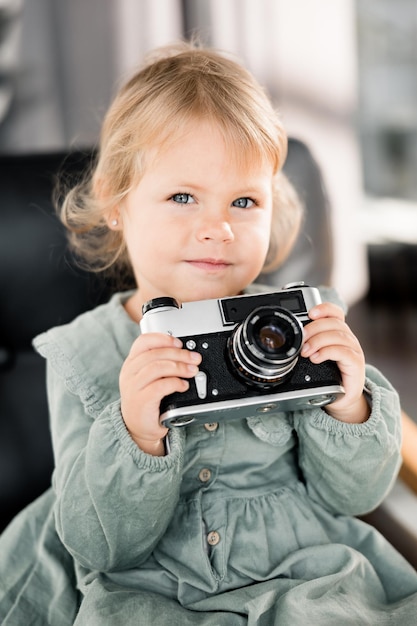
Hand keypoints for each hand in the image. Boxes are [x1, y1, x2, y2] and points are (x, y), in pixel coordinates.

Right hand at [119, 333, 201, 453]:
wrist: (137, 427)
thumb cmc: (146, 400)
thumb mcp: (149, 378)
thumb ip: (161, 363)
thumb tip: (185, 352)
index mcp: (132, 363)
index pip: (143, 341)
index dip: (163, 339)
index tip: (179, 343)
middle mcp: (130, 373)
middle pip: (154, 353)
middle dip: (179, 354)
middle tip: (194, 358)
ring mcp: (133, 387)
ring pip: (156, 367)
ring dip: (179, 367)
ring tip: (192, 371)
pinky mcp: (141, 401)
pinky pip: (159, 386)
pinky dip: (175, 383)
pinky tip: (183, 385)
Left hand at [301, 302, 369, 423]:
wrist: (341, 399)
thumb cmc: (328, 376)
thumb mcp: (315, 357)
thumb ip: (306, 345)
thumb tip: (289, 339)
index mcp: (338, 333)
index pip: (335, 313)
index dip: (324, 309)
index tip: (310, 313)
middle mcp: (348, 339)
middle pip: (334, 323)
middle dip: (314, 328)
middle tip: (301, 339)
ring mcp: (353, 351)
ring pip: (338, 336)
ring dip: (318, 341)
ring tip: (305, 352)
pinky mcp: (356, 364)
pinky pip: (344, 352)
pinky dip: (328, 352)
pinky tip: (316, 358)